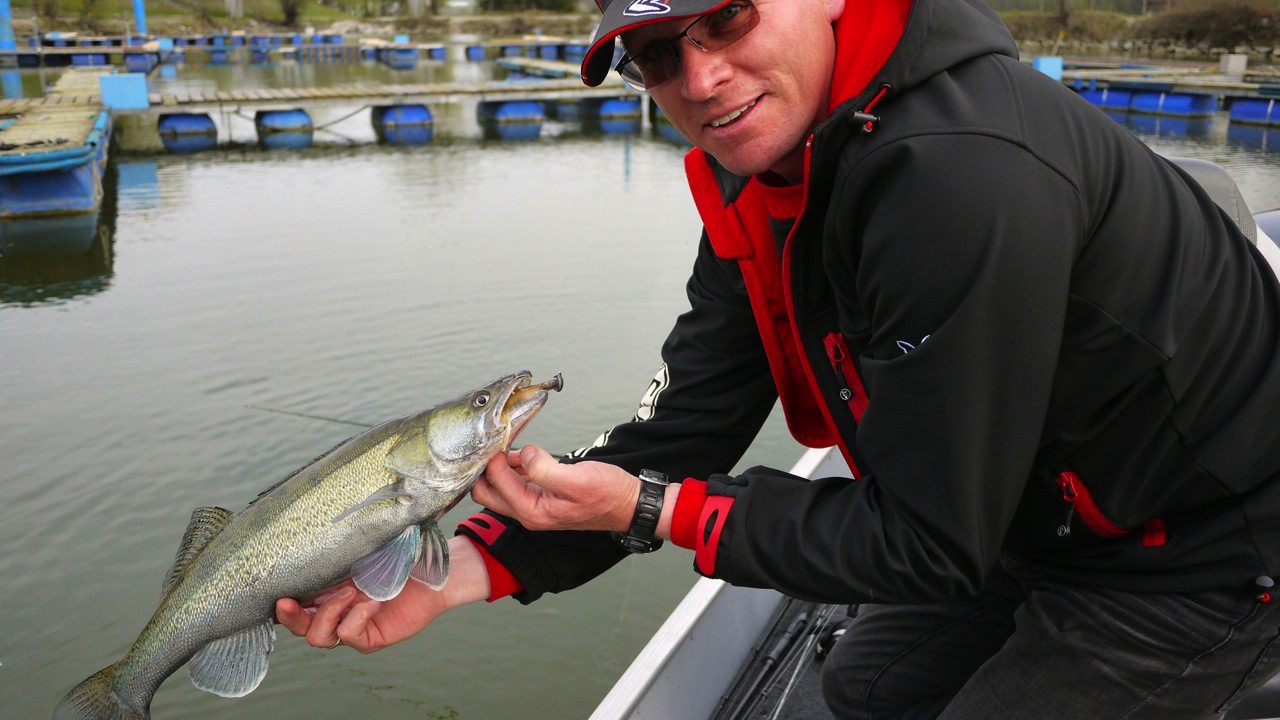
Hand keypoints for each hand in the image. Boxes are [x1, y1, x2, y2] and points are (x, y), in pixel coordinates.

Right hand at [275, 536, 489, 653]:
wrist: (432, 572)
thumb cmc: (397, 556)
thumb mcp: (363, 550)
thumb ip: (338, 550)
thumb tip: (312, 529)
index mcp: (325, 592)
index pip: (293, 604)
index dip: (280, 602)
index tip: (275, 590)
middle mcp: (333, 612)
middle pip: (298, 627)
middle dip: (289, 617)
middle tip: (287, 602)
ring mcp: (350, 627)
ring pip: (318, 637)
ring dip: (328, 613)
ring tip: (350, 592)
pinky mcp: (369, 639)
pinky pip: (349, 636)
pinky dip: (357, 617)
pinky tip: (373, 602)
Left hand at [473, 445, 639, 532]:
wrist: (627, 503)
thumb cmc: (607, 495)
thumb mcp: (578, 480)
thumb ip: (546, 469)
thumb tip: (524, 454)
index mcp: (532, 512)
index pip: (495, 485)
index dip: (492, 460)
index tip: (498, 438)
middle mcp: (528, 512)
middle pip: (486, 492)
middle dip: (484, 468)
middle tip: (492, 442)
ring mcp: (533, 504)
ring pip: (499, 485)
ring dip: (498, 465)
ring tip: (503, 441)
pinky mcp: (541, 495)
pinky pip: (516, 480)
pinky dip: (512, 465)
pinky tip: (518, 451)